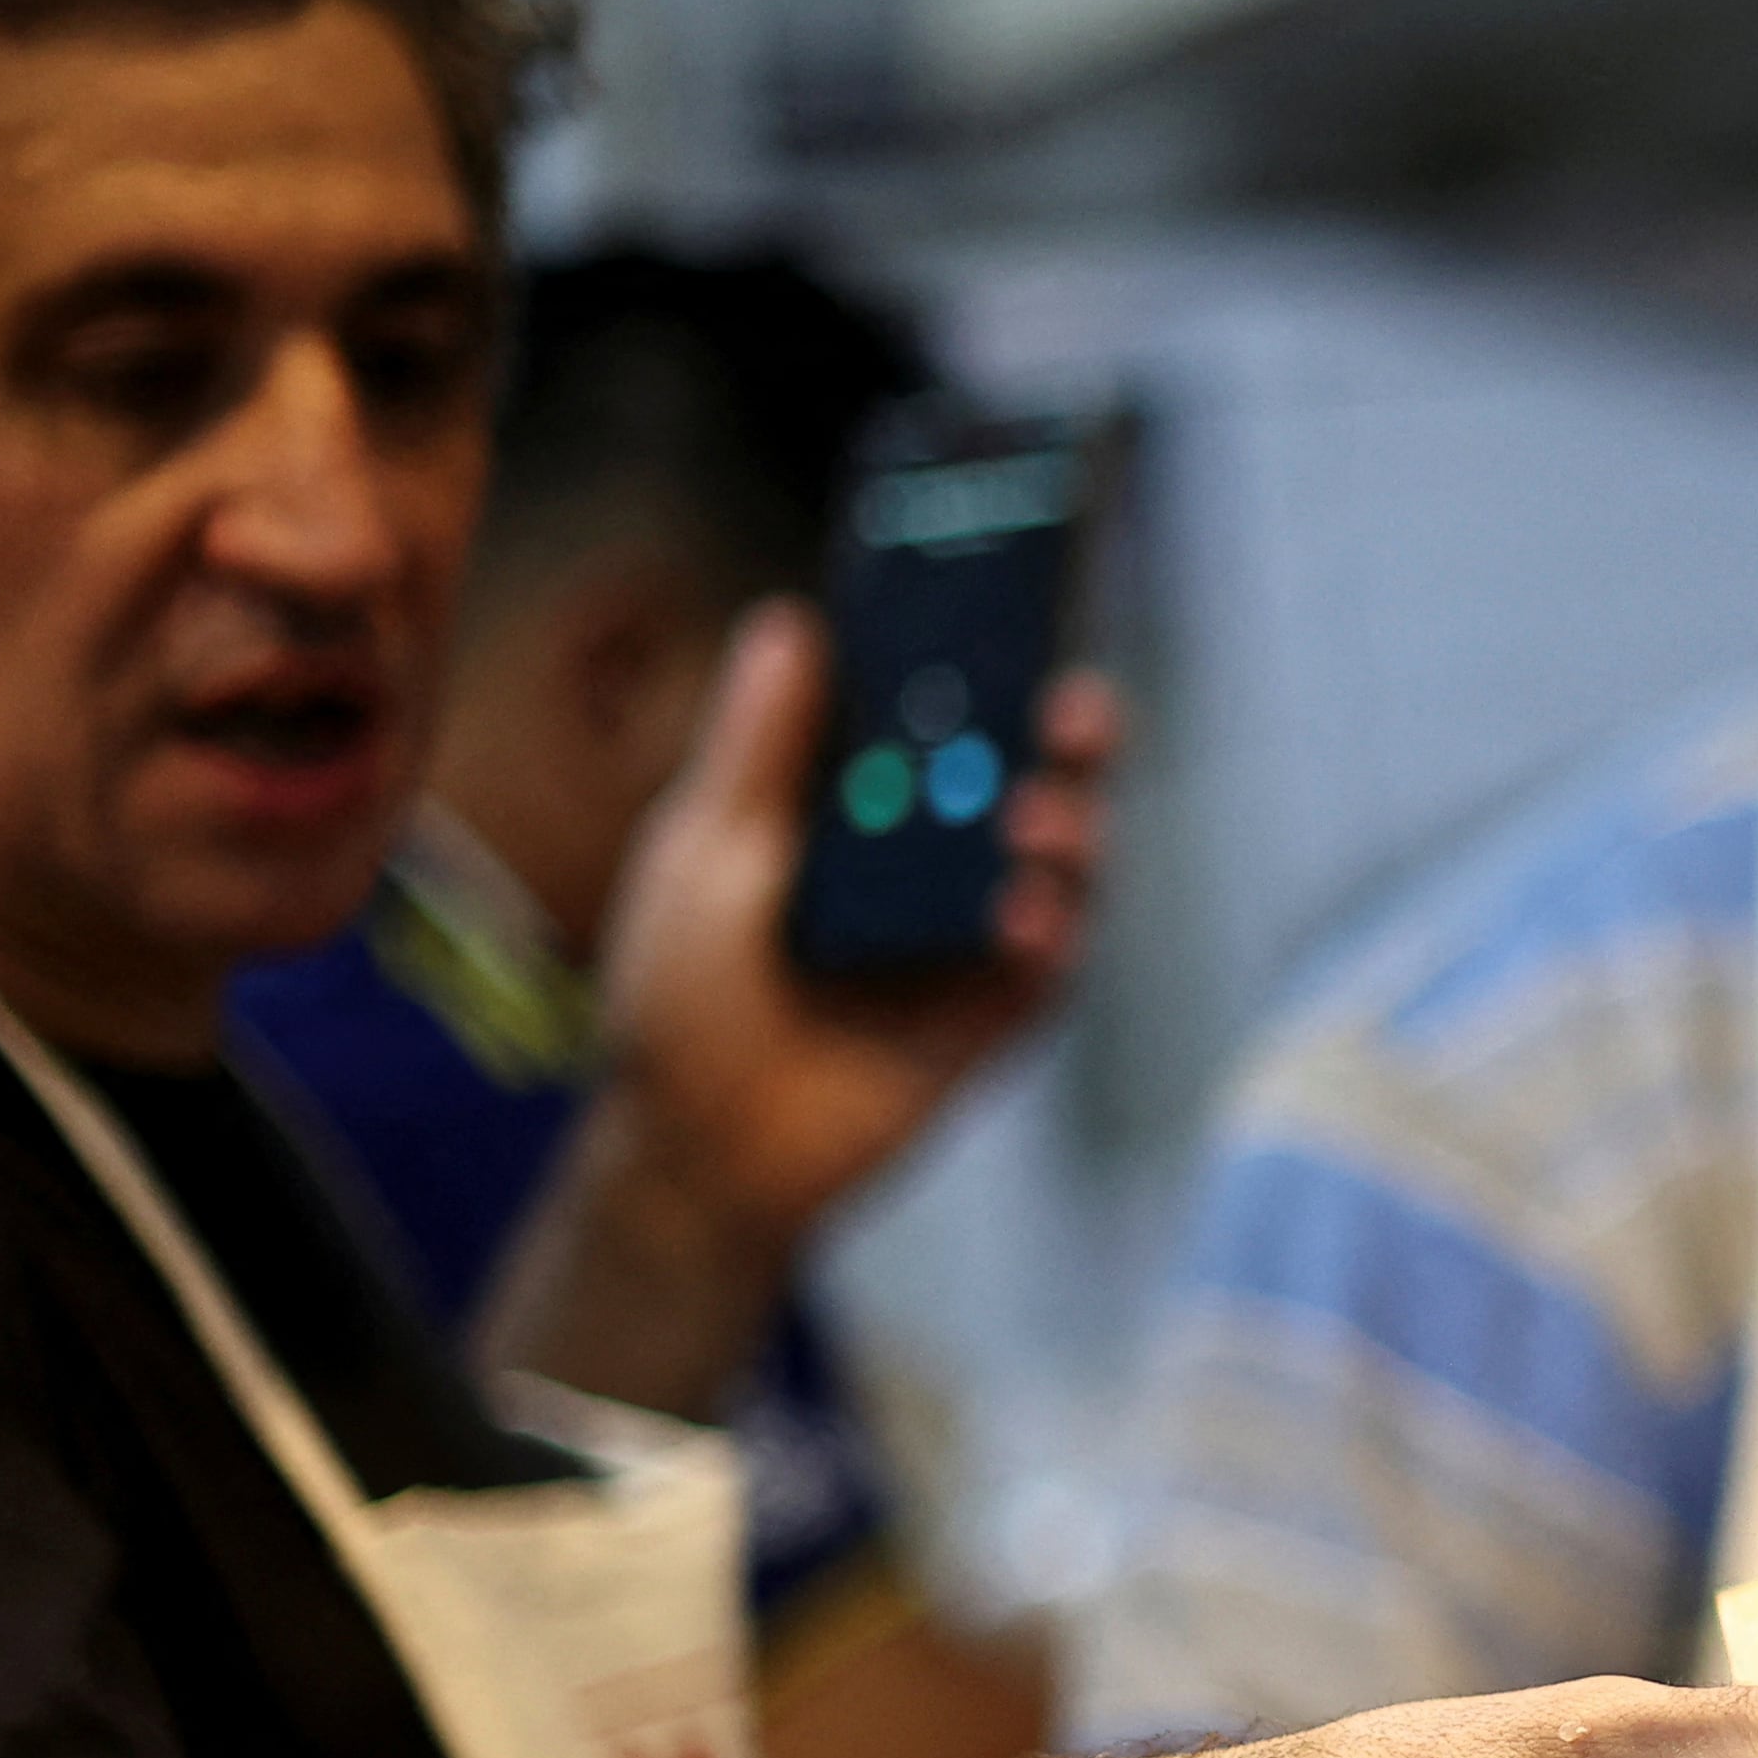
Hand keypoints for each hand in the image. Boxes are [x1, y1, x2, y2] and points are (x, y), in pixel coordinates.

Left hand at [593, 598, 1110, 1254]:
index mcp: (868, 807)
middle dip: (1072, 735)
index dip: (989, 664)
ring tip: (1032, 821)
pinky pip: (1052, 966)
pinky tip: (1019, 916)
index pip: (948, 716)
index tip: (1013, 611)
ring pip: (1064, 864)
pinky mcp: (995, 1020)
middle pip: (1031, 774)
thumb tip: (790, 622)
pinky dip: (1051, 931)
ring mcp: (972, 940)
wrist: (695, 1147)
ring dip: (1070, 831)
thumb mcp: (707, 847)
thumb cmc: (682, 995)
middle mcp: (935, 864)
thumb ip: (761, 744)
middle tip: (1075, 710)